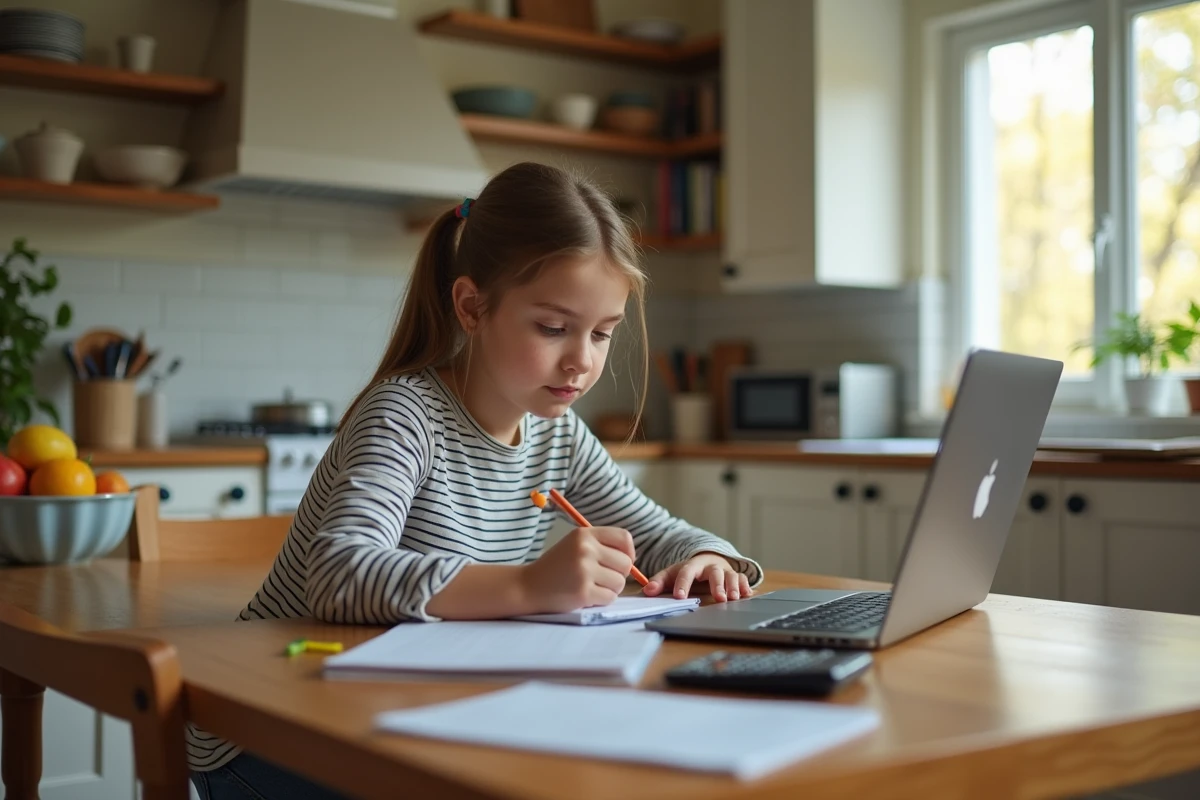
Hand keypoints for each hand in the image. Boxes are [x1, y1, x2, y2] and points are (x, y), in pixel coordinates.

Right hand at [519, 527, 634, 612]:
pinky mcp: (583, 591)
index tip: (621, 561)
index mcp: (584, 534)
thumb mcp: (576, 545)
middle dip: (618, 574)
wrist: (529, 586)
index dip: (629, 552)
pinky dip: (601, 600)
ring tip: (592, 586)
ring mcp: (584, 571)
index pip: (624, 538)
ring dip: (610, 589)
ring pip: (620, 582)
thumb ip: (602, 546)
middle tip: (601, 578)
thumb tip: (632, 558)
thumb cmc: (556, 567)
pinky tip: (586, 596)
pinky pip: (610, 597)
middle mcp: (585, 549)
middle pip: (626, 563)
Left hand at [643, 553, 752, 602]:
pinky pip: (743, 580)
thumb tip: (647, 591)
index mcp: (693, 565)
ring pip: (732, 576)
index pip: (687, 572)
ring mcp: (726, 571)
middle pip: (715, 572)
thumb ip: (659, 581)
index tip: (679, 597)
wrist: (708, 560)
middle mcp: (711, 566)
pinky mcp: (736, 577)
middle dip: (717, 585)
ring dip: (733, 587)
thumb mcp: (672, 574)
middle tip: (718, 598)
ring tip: (734, 598)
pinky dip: (746, 587)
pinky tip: (747, 595)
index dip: (683, 583)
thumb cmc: (688, 571)